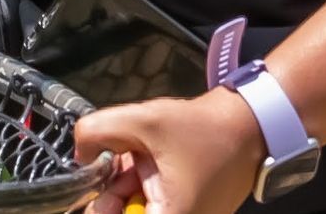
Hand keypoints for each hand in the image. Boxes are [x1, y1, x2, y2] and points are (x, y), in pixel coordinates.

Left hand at [76, 89, 263, 213]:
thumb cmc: (205, 130)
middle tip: (117, 167)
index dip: (101, 206)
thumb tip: (78, 152)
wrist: (247, 127)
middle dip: (112, 196)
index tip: (94, 190)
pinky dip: (141, 189)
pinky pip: (153, 206)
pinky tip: (146, 165)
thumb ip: (99, 132)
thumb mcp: (144, 121)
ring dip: (126, 191)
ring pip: (137, 211)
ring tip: (138, 160)